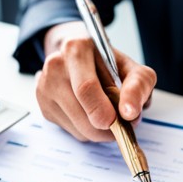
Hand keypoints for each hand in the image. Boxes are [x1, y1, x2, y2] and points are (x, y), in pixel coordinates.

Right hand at [36, 21, 155, 140]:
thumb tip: (130, 113)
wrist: (80, 59)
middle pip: (83, 115)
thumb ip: (138, 86)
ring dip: (100, 131)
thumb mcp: (132, 68)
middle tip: (123, 124)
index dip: (106, 111)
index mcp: (76, 48)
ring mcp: (45, 88)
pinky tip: (91, 114)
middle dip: (108, 128)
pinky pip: (73, 133)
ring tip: (109, 115)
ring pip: (79, 130)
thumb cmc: (108, 65)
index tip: (123, 120)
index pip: (87, 88)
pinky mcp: (44, 107)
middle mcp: (54, 66)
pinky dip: (89, 131)